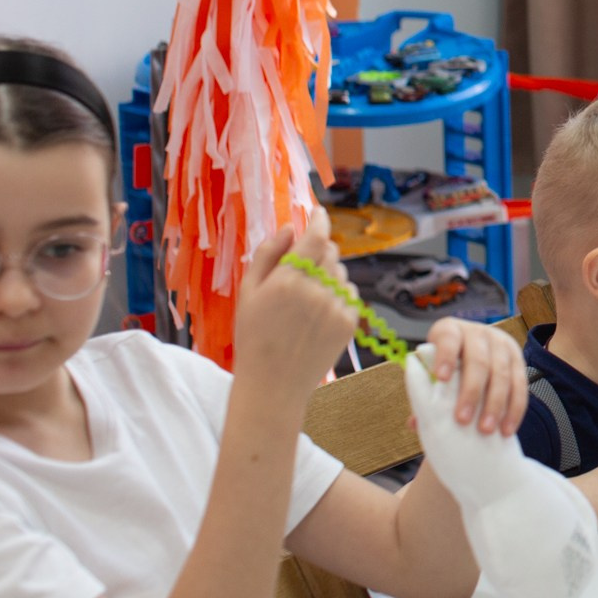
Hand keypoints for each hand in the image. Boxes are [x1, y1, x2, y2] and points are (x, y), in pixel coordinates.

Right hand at [232, 208, 358, 405]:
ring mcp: (336, 307)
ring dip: (328, 275)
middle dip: (318, 251)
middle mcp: (316, 290)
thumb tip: (289, 227)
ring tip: (304, 300)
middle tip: (300, 268)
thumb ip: (267, 255)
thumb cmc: (254, 337)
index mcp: (288, 280)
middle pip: (331, 252)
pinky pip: (349, 294)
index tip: (318, 212)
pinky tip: (316, 315)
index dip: (319, 220)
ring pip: (341, 272)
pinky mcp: (349, 322)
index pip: (316, 236)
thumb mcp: (248, 293)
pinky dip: (336, 296)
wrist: (273, 385)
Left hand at [425, 317, 528, 434]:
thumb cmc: (445, 369)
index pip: (448, 339)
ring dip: (495, 404)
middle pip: (478, 360)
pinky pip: (520, 384)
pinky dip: (514, 408)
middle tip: (462, 419)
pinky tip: (506, 428)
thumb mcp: (433, 373)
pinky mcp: (519, 359)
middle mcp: (479, 333)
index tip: (441, 378)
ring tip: (486, 429)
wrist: (473, 357)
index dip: (445, 356)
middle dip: (471, 391)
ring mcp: (502, 344)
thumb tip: (415, 422)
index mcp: (451, 331)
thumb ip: (425, 395)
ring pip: (502, 374)